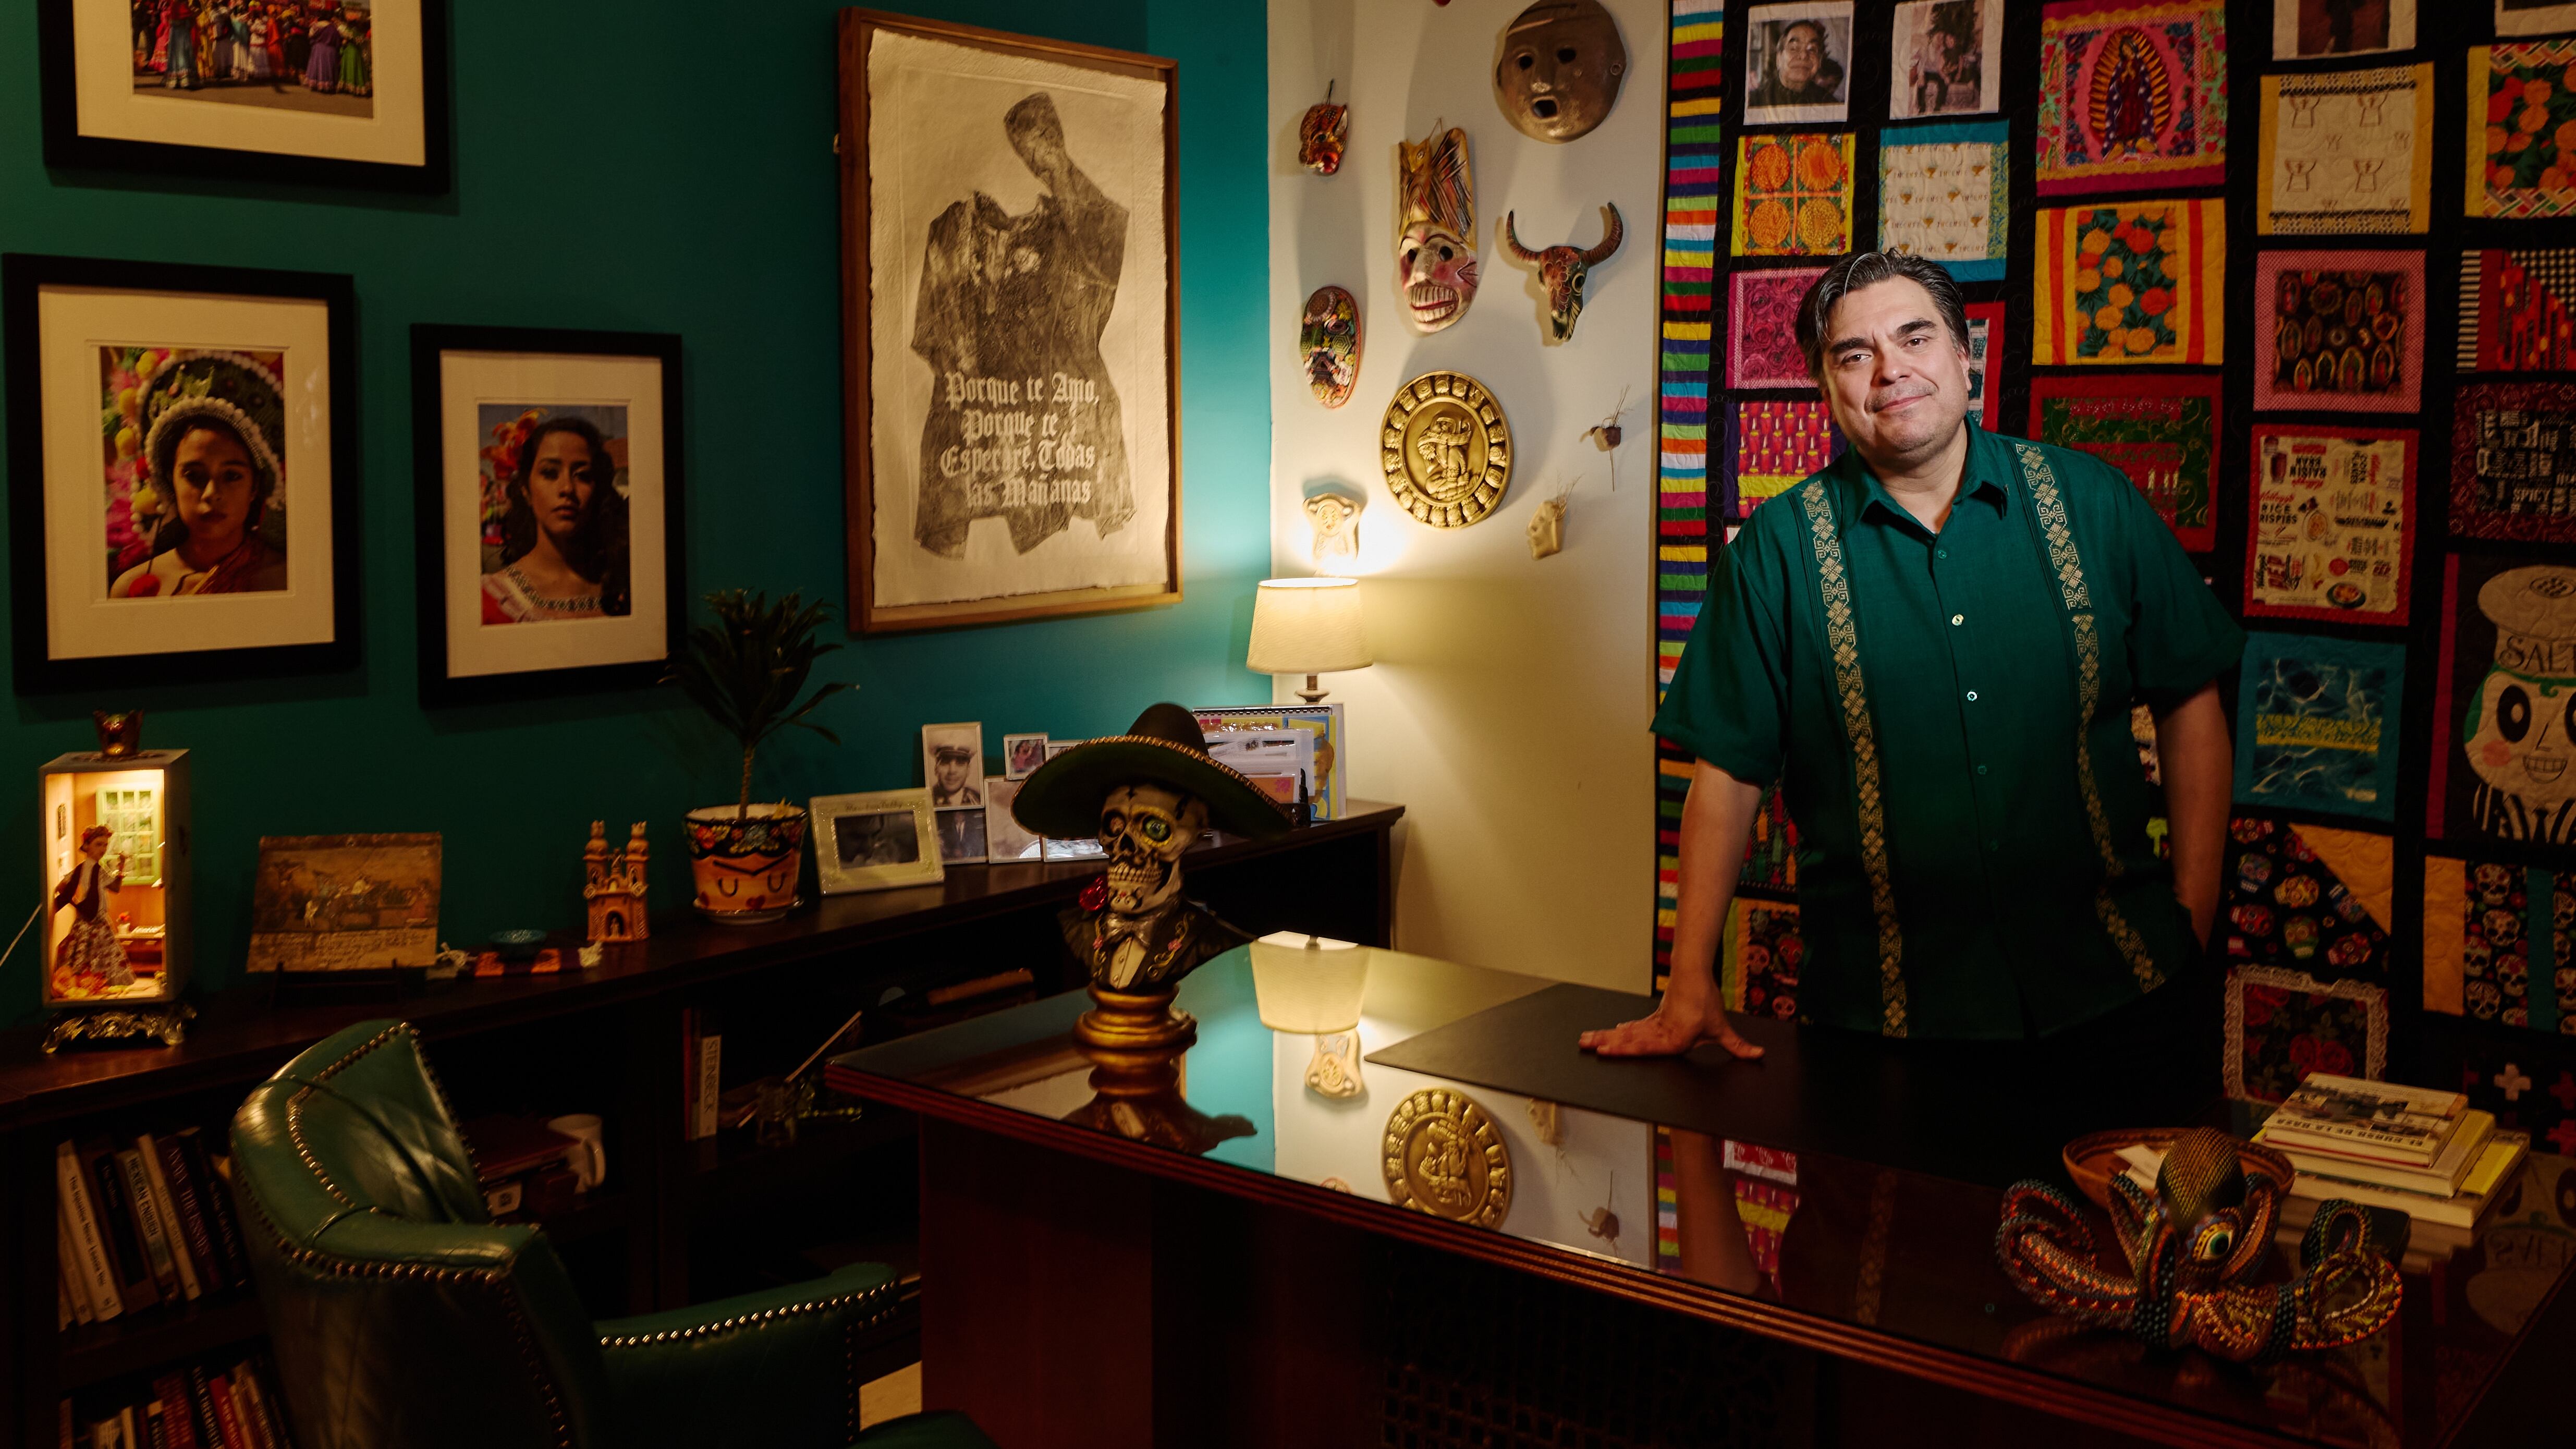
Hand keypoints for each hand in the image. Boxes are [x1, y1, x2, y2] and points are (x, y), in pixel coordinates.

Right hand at [1578, 992, 1765, 1059]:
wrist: (1695, 975)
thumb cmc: (1706, 1002)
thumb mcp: (1722, 1028)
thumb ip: (1738, 1045)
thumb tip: (1758, 1055)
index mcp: (1674, 1039)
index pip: (1645, 1048)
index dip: (1623, 1050)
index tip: (1604, 1050)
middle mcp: (1660, 1033)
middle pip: (1629, 1040)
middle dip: (1606, 1043)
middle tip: (1585, 1044)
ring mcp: (1655, 1025)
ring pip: (1627, 1033)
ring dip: (1606, 1036)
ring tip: (1587, 1039)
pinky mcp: (1655, 1019)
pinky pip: (1635, 1028)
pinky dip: (1622, 1032)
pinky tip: (1612, 1034)